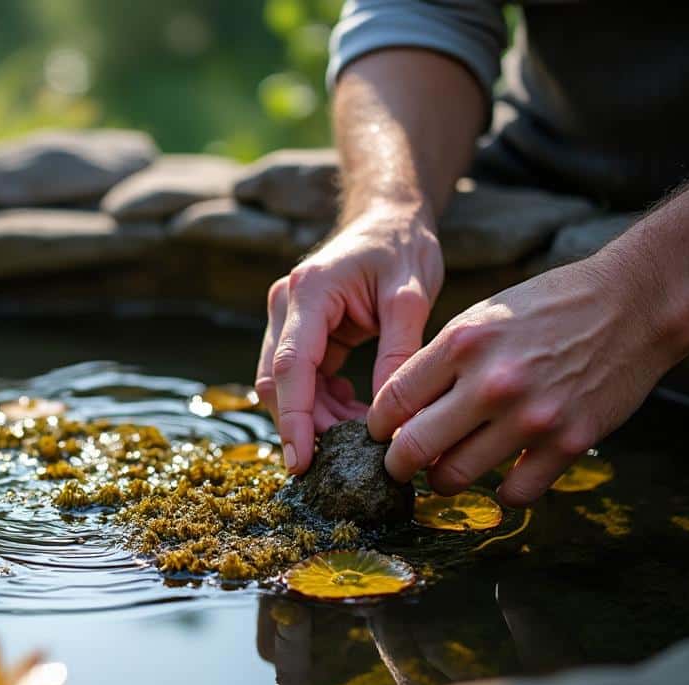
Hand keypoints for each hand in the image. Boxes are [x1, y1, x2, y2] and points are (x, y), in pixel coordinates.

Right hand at [255, 206, 443, 472]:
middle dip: (305, 426)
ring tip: (362, 437)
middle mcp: (286, 305)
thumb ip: (398, 352)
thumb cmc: (402, 247)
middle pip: (276, 382)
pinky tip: (357, 413)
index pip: (290, 367)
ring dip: (316, 417)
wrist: (388, 218)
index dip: (294, 419)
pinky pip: (301, 379)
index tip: (300, 462)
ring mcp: (287, 318)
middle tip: (346, 460)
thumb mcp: (411, 296)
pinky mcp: (298, 331)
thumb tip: (387, 414)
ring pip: (284, 385)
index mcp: (309, 292)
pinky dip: (324, 403)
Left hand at [368, 252, 681, 505]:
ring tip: (447, 470)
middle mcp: (490, 384)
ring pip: (454, 478)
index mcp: (461, 344)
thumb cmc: (547, 308)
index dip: (377, 426)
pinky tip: (502, 473)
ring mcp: (530, 418)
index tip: (380, 433)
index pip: (391, 402)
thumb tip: (400, 412)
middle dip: (397, 464)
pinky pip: (514, 493)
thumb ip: (440, 363)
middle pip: (412, 448)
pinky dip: (501, 491)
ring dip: (443, 480)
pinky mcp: (567, 443)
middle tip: (400, 465)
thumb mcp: (480, 319)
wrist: (631, 306)